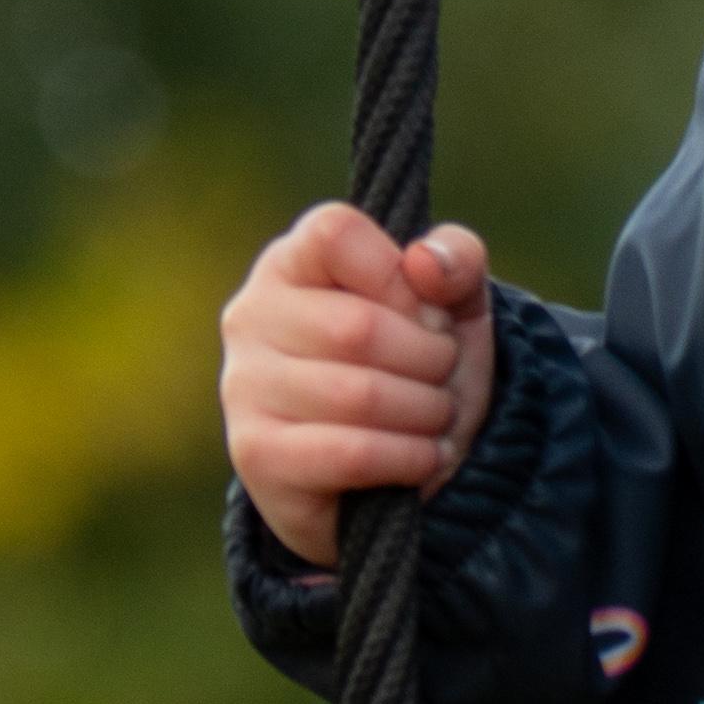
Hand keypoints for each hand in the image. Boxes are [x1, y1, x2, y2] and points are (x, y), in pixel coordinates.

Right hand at [220, 202, 496, 565]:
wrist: (398, 469)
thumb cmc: (420, 368)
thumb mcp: (457, 305)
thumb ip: (459, 260)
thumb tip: (424, 261)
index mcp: (290, 261)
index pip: (336, 234)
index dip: (400, 277)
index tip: (425, 313)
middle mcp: (251, 316)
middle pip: (360, 327)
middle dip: (430, 359)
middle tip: (443, 378)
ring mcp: (244, 387)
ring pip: (360, 395)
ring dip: (426, 413)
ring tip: (435, 419)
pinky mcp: (257, 456)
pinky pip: (352, 454)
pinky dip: (409, 457)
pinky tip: (424, 457)